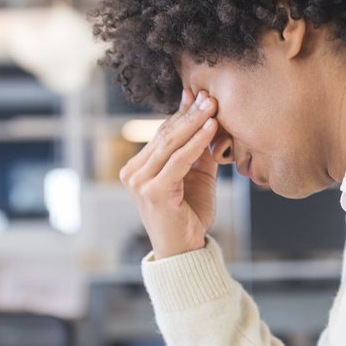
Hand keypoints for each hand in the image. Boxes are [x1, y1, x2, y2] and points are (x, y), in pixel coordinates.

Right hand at [119, 87, 220, 258]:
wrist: (185, 250)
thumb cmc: (190, 215)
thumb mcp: (197, 176)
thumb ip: (201, 151)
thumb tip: (212, 119)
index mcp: (138, 168)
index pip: (162, 133)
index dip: (182, 113)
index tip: (199, 94)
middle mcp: (133, 172)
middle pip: (165, 134)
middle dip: (189, 113)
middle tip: (209, 95)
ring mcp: (140, 181)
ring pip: (171, 143)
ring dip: (194, 122)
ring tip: (213, 106)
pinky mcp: (153, 190)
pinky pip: (179, 160)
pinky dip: (197, 142)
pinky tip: (211, 128)